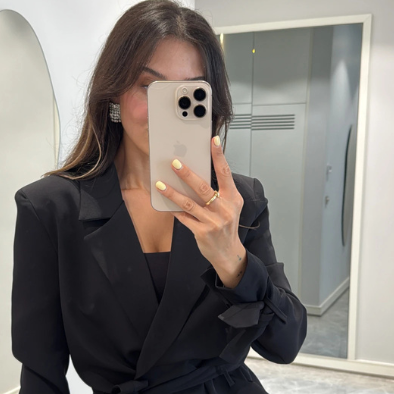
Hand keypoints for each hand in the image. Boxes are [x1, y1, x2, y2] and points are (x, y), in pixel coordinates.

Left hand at [155, 136, 245, 281]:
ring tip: (160, 184)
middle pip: (203, 187)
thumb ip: (218, 192)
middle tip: (174, 163)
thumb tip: (195, 176)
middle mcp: (224, 209)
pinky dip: (173, 210)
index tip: (213, 141)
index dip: (219, 156)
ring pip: (189, 203)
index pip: (225, 173)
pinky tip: (164, 203)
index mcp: (233, 198)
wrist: (228, 252)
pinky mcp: (202, 232)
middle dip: (187, 174)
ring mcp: (213, 222)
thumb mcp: (230, 206)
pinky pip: (184, 218)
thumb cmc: (226, 226)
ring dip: (173, 193)